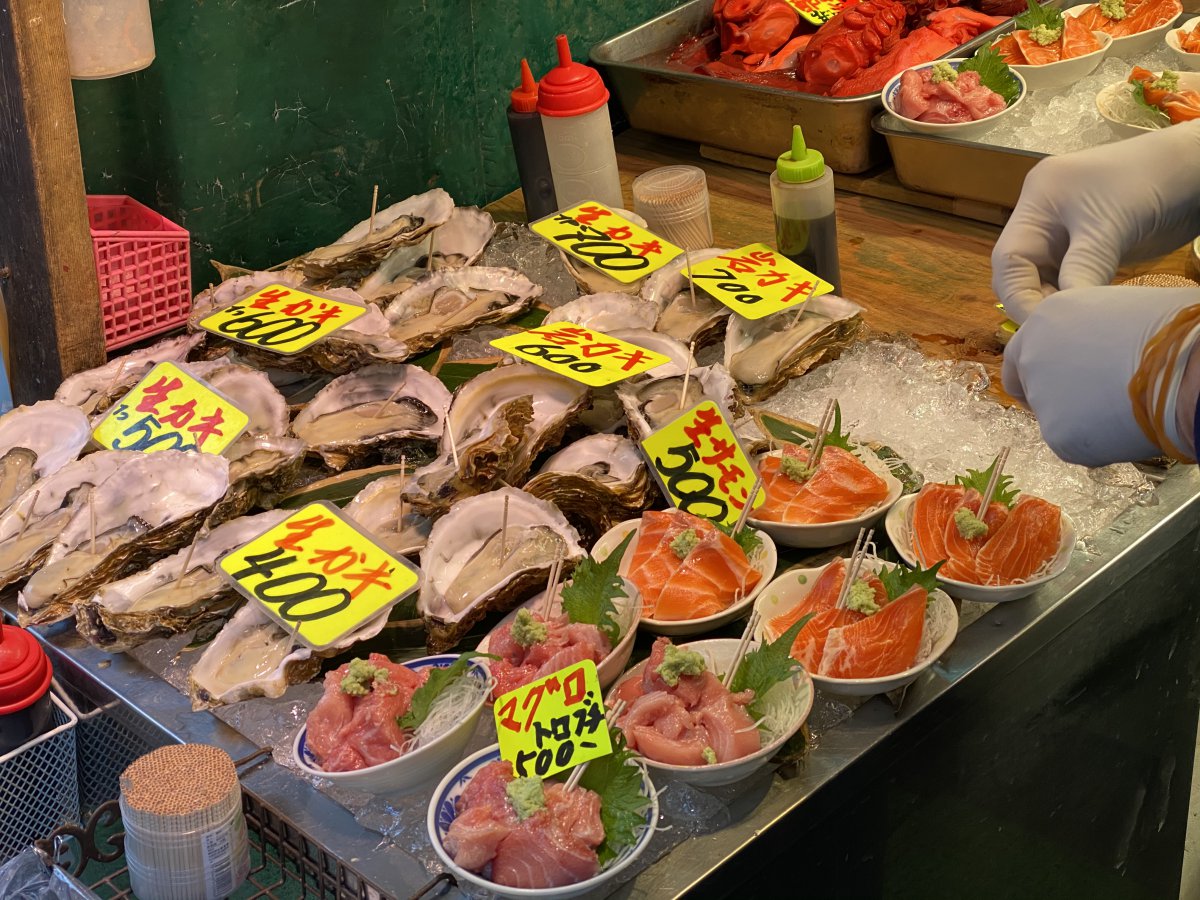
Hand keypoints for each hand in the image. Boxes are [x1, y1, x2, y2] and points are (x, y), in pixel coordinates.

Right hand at [992, 122, 1199, 323]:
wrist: (1198, 167)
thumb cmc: (1151, 180)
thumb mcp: (1112, 224)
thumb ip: (1083, 268)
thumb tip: (1061, 318)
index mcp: (1037, 202)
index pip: (1008, 259)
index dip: (1018, 296)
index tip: (1042, 326)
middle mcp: (1045, 218)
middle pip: (1021, 272)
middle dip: (1036, 302)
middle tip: (1061, 331)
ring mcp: (1067, 232)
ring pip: (1046, 280)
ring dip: (1059, 304)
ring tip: (1078, 326)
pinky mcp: (1091, 246)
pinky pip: (1072, 280)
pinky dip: (1078, 298)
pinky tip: (1091, 314)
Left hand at [1002, 285, 1199, 466]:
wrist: (1189, 365)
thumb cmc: (1171, 328)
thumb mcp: (1119, 310)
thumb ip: (1093, 330)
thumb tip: (1104, 345)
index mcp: (1047, 318)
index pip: (1023, 353)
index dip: (1042, 370)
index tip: (1060, 380)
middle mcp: (1033, 356)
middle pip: (1029, 387)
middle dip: (1053, 398)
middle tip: (1087, 406)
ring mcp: (1042, 397)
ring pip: (1056, 418)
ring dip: (1081, 420)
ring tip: (1124, 410)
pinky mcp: (1058, 434)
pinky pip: (1076, 444)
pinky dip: (1098, 442)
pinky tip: (1128, 428)